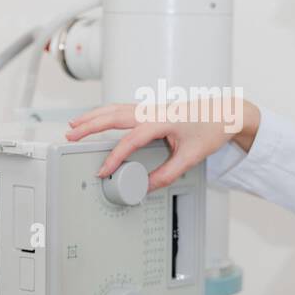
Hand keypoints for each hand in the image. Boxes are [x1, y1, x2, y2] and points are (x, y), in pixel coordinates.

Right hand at [64, 100, 258, 191]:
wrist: (224, 113)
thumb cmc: (211, 129)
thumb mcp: (191, 157)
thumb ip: (168, 174)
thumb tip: (148, 186)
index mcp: (162, 120)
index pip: (131, 140)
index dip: (115, 157)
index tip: (105, 170)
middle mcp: (152, 111)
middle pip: (113, 115)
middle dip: (90, 126)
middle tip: (70, 136)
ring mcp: (150, 108)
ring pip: (114, 109)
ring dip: (93, 116)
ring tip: (74, 126)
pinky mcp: (150, 110)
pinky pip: (121, 109)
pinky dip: (104, 114)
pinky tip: (95, 120)